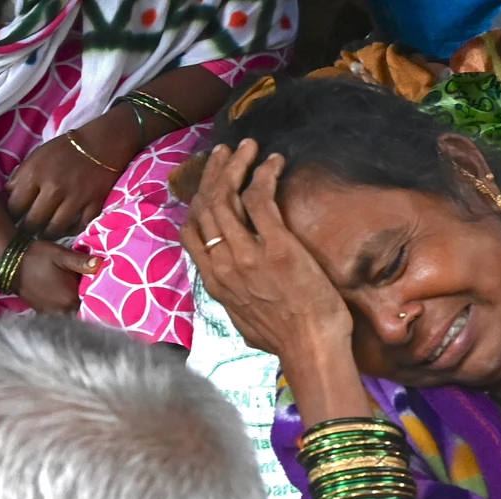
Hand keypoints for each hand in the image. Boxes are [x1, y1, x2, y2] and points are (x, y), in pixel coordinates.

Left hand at [7, 114, 136, 237]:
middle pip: (34, 221)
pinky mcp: (94, 203)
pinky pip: (80, 225)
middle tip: (28, 232)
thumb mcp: (37, 156)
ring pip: (56, 228)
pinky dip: (72, 230)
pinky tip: (67, 229)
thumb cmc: (66, 149)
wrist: (102, 144)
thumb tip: (10, 193)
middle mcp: (53, 189)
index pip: (15, 205)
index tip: (14, 219)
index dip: (12, 215)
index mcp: (35, 174)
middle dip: (28, 229)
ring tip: (46, 234)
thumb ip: (22, 175)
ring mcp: (75, 198)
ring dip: (48, 234)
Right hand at [11, 241, 98, 313]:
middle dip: (86, 298)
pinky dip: (63, 304)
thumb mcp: (61, 255)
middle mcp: (62, 311)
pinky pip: (59, 311)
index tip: (100, 283)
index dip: (97, 292)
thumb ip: (82, 262)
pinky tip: (63, 293)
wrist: (9, 261)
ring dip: (74, 302)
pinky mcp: (41, 311)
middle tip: (88, 285)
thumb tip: (101, 264)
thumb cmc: (37, 257)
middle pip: (82, 308)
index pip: (93, 301)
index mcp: (70, 300)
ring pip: (70, 310)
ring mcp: (50, 313)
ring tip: (75, 289)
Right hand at [179, 141, 352, 360]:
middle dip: (215, 174)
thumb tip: (238, 296)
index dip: (196, 204)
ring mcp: (248, 253)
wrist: (310, 350)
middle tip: (226, 153)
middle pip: (207, 206)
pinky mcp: (277, 246)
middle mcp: (223, 263)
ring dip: (236, 166)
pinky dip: (265, 175)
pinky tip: (274, 161)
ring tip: (247, 147)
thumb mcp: (245, 325)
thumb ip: (236, 302)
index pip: (191, 232)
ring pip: (228, 196)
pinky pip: (262, 199)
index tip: (208, 186)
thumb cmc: (287, 343)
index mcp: (215, 282)